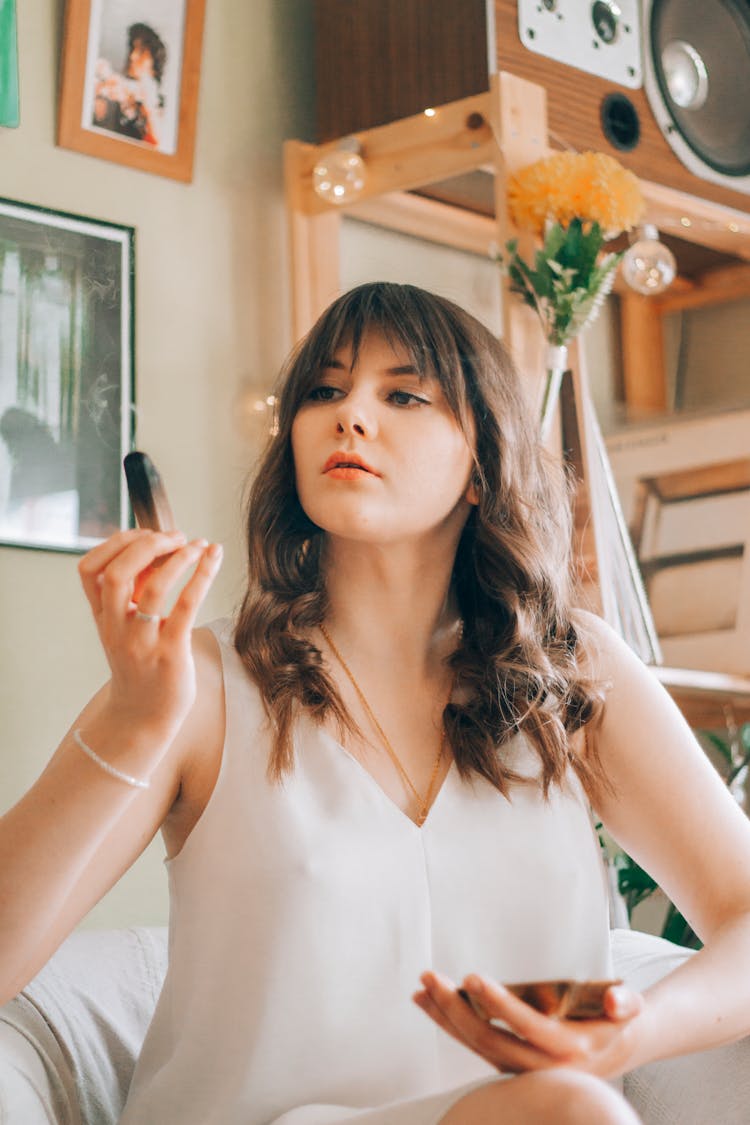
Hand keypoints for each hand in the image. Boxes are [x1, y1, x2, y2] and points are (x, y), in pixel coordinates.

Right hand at [78, 529, 222, 735]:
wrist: (142, 717)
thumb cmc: (142, 666)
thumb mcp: (128, 626)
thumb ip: (137, 591)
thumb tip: (161, 549)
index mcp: (102, 616)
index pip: (88, 569)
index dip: (115, 544)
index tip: (144, 536)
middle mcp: (116, 627)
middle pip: (115, 573)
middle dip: (146, 544)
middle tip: (175, 537)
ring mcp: (142, 641)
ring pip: (154, 588)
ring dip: (179, 558)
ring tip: (199, 545)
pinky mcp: (171, 652)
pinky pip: (185, 607)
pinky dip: (201, 577)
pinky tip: (213, 559)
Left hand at [413, 971, 643, 1078]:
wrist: (615, 1052)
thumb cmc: (617, 1022)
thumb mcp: (629, 1012)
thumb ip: (626, 1005)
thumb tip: (619, 1001)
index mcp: (569, 1050)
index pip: (527, 1027)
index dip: (499, 1004)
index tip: (473, 977)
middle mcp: (541, 1066)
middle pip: (490, 1039)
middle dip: (456, 1009)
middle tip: (431, 977)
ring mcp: (521, 1069)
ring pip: (476, 1045)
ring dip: (445, 1016)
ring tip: (421, 988)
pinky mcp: (508, 1064)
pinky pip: (474, 1044)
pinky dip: (449, 1023)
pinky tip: (428, 1002)